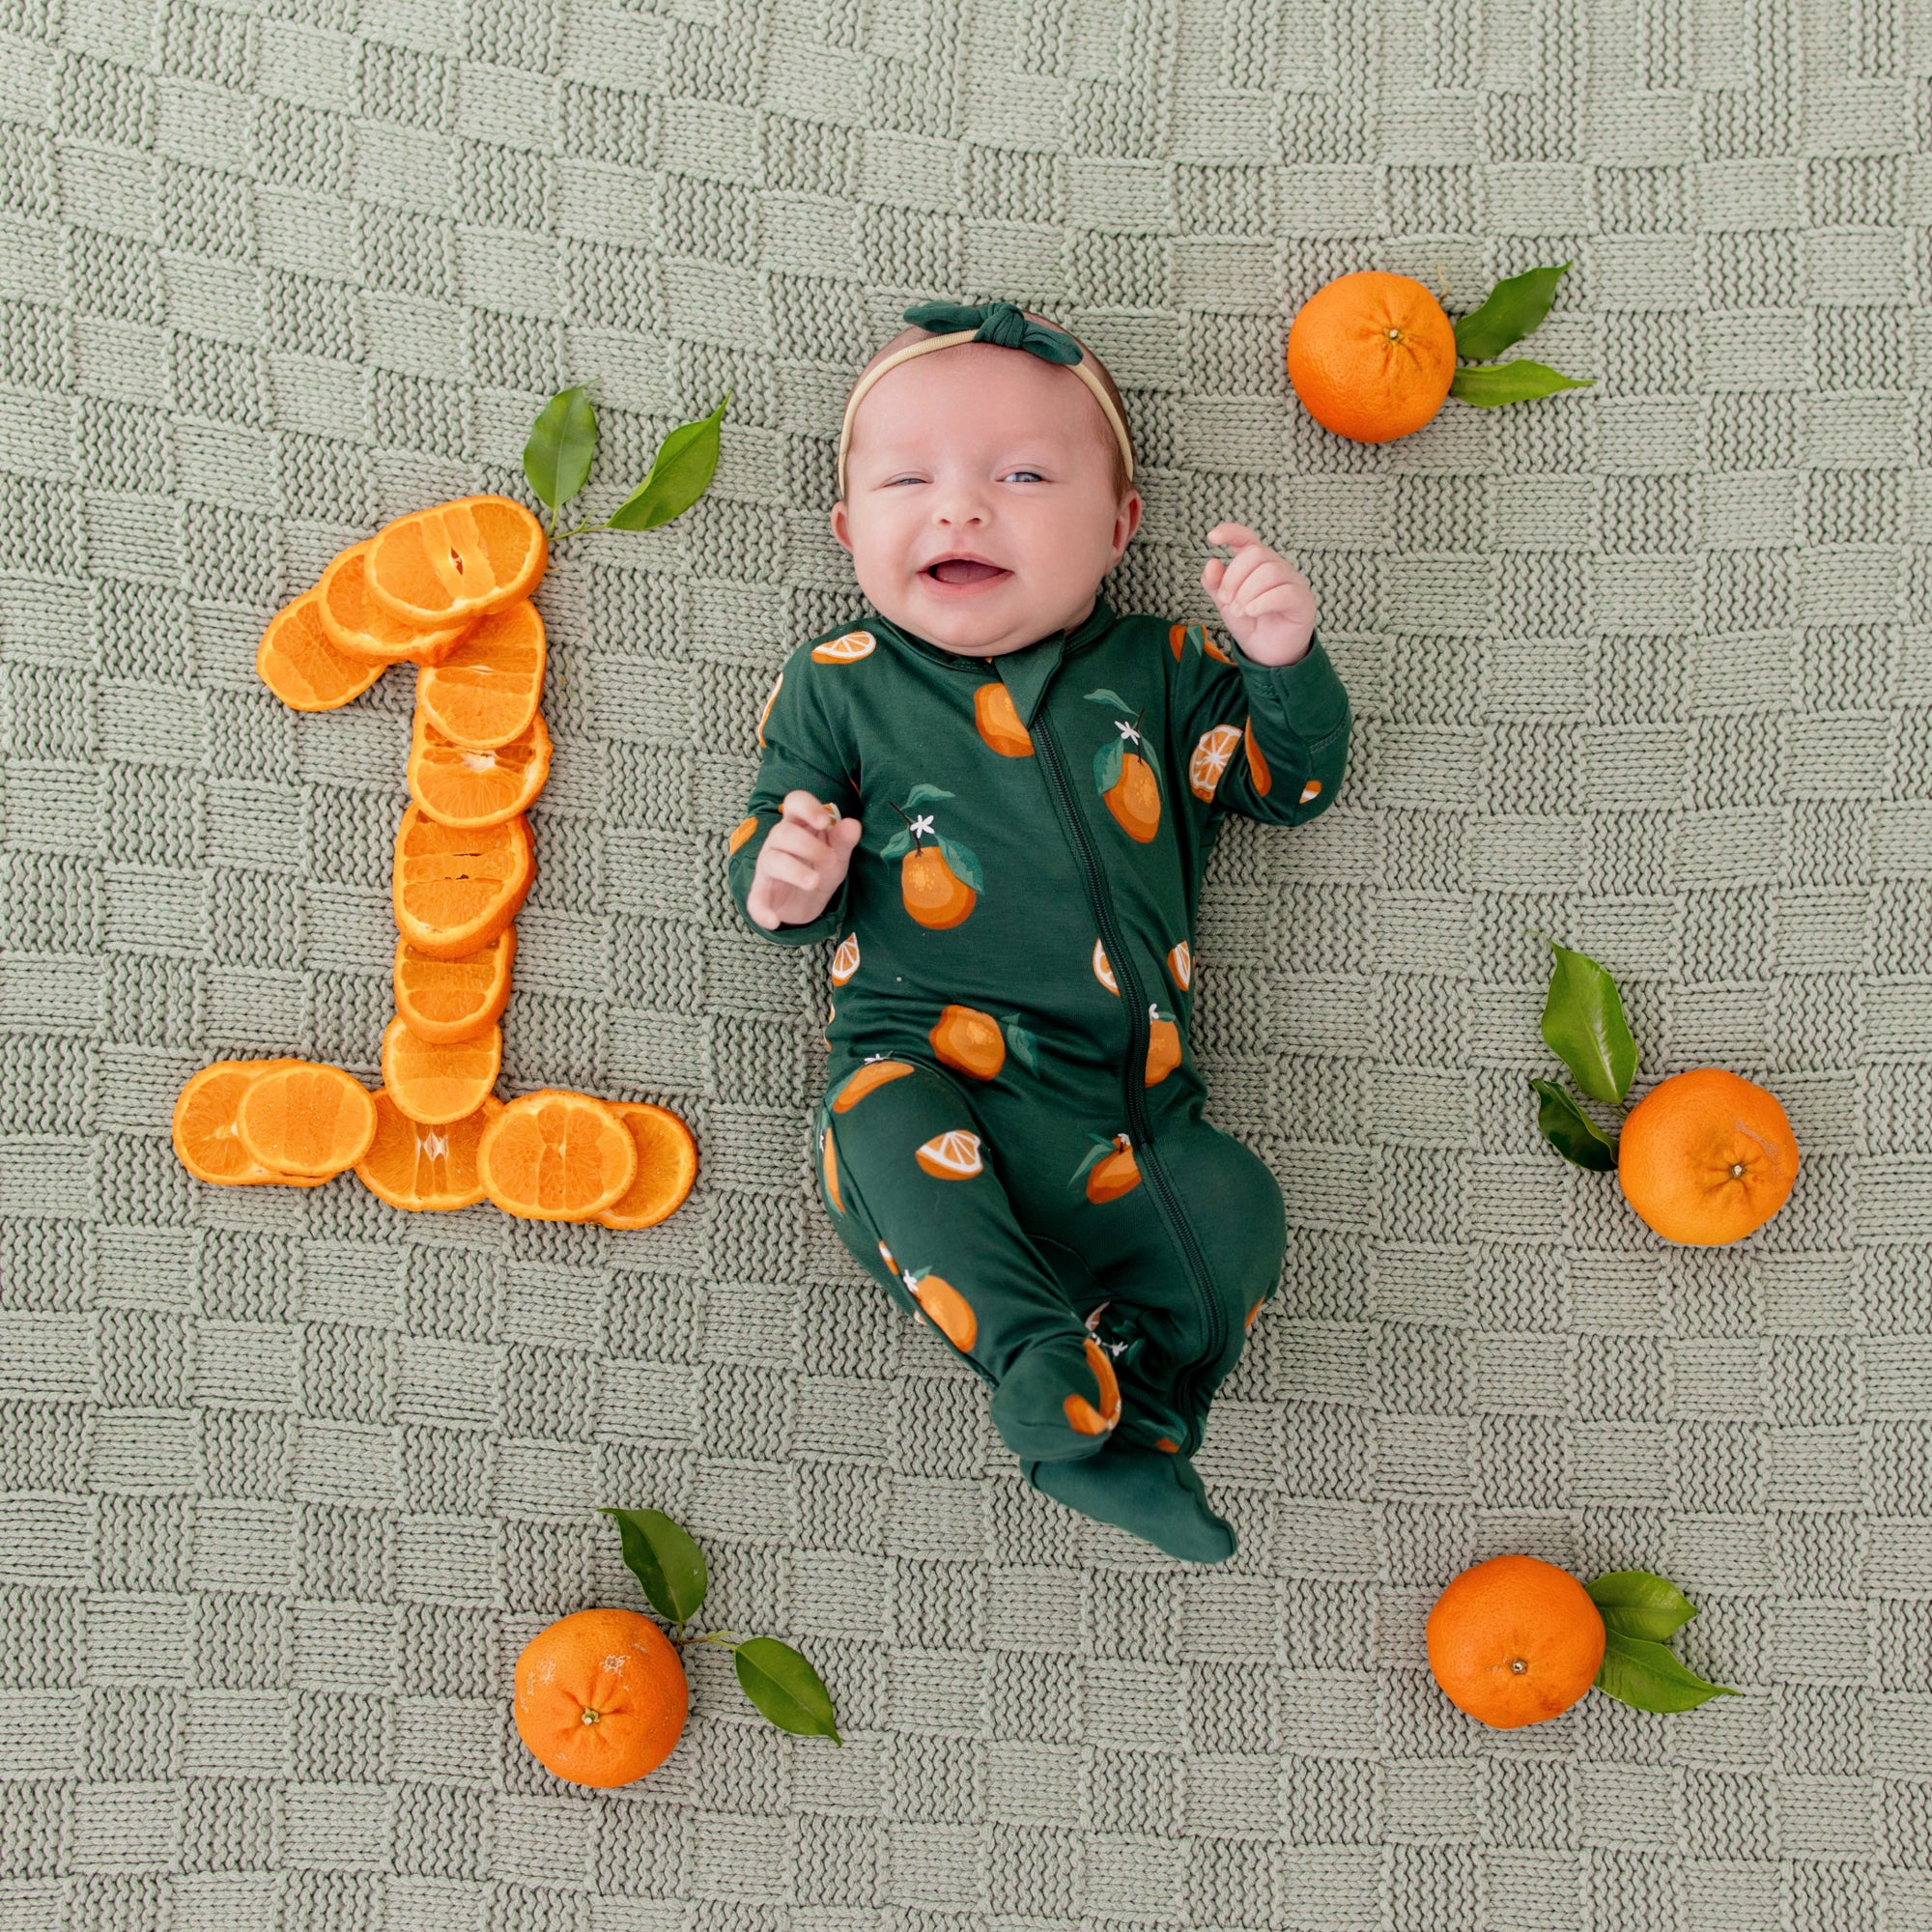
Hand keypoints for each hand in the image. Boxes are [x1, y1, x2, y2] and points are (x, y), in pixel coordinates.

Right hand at [746, 790, 862, 930]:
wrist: (807, 901)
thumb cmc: (819, 866)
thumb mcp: (838, 854)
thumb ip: (845, 840)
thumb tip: (853, 825)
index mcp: (797, 825)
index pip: (794, 803)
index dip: (807, 807)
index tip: (824, 822)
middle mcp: (778, 842)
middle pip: (784, 832)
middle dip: (809, 846)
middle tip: (831, 860)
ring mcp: (767, 867)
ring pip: (773, 860)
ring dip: (795, 871)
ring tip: (815, 882)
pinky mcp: (762, 894)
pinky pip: (755, 901)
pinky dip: (762, 911)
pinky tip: (774, 921)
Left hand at [1201, 523, 1316, 665]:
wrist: (1268, 653)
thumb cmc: (1250, 623)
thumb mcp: (1226, 604)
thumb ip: (1215, 584)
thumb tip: (1212, 563)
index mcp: (1256, 563)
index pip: (1247, 538)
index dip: (1231, 532)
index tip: (1212, 537)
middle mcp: (1276, 567)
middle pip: (1255, 554)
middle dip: (1234, 577)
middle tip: (1225, 601)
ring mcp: (1292, 581)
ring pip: (1269, 571)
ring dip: (1247, 592)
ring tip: (1239, 611)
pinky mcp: (1302, 601)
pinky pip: (1284, 592)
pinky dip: (1262, 602)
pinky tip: (1251, 612)